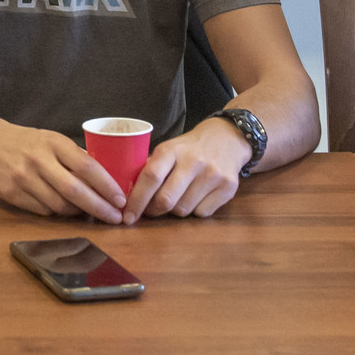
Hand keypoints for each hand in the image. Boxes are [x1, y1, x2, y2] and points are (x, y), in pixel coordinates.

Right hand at [0, 123, 124, 222]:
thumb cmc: (28, 143)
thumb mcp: (52, 139)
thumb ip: (75, 156)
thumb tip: (108, 177)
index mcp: (53, 143)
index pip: (87, 166)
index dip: (106, 185)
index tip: (121, 200)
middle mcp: (38, 160)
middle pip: (74, 190)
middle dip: (98, 207)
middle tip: (115, 218)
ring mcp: (23, 178)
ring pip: (59, 205)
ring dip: (77, 212)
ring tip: (88, 211)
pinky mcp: (11, 193)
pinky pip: (42, 211)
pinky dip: (56, 212)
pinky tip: (62, 208)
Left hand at [124, 119, 249, 222]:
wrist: (227, 138)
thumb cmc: (190, 148)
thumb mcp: (168, 149)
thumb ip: (151, 169)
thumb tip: (126, 196)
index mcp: (172, 150)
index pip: (150, 177)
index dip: (137, 200)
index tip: (127, 217)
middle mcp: (193, 161)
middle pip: (166, 200)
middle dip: (154, 211)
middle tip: (152, 210)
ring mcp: (212, 174)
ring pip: (183, 210)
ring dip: (176, 210)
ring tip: (180, 196)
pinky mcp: (228, 187)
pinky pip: (202, 213)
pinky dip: (195, 210)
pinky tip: (198, 196)